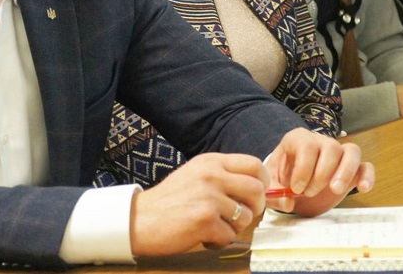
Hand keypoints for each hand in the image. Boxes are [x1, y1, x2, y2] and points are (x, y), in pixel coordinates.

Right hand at [129, 153, 267, 255]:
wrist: (139, 219)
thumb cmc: (168, 201)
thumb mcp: (195, 174)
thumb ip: (222, 175)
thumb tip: (255, 186)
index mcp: (210, 161)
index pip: (254, 164)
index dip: (263, 182)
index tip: (257, 194)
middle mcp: (211, 175)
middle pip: (256, 189)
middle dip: (255, 207)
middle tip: (241, 216)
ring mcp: (209, 197)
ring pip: (245, 216)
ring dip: (233, 227)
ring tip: (214, 227)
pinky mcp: (205, 220)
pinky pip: (230, 235)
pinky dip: (219, 241)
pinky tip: (204, 236)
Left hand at [264, 128, 373, 216]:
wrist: (293, 187)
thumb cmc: (282, 180)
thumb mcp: (270, 185)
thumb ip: (274, 194)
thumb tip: (288, 203)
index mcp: (298, 140)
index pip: (306, 145)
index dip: (303, 168)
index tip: (296, 189)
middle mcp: (320, 142)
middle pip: (331, 147)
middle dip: (322, 173)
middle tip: (310, 193)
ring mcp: (339, 154)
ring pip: (352, 151)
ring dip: (346, 171)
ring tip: (335, 190)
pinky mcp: (352, 169)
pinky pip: (366, 166)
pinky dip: (367, 176)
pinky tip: (363, 188)